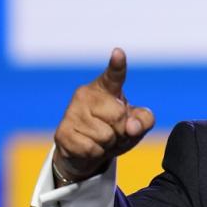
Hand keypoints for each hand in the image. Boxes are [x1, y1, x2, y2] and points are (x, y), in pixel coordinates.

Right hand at [52, 48, 154, 183]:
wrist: (84, 153)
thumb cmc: (114, 131)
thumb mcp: (136, 125)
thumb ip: (144, 120)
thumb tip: (132, 126)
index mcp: (106, 88)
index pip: (114, 75)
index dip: (117, 65)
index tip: (119, 53)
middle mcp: (86, 94)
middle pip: (118, 116)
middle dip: (121, 131)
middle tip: (113, 132)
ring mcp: (72, 112)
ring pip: (105, 136)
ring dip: (108, 144)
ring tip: (100, 140)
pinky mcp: (62, 132)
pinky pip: (92, 149)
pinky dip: (96, 153)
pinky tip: (89, 147)